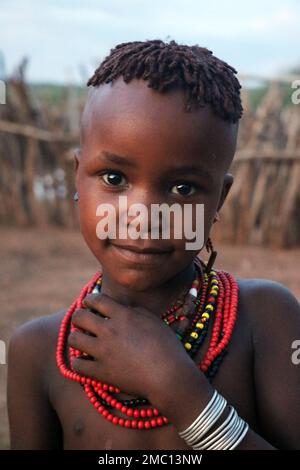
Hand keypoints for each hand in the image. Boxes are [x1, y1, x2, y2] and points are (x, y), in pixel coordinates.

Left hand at [68, 292, 194, 401]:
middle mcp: (109, 331)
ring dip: (77, 337)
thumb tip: (120, 307)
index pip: (96, 299)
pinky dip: (79, 361)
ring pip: (74, 339)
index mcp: (123, 315)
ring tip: (83, 340)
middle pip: (80, 317)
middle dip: (79, 316)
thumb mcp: (153, 320)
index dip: (89, 300)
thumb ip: (133, 311)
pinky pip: (77, 364)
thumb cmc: (167, 347)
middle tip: (83, 321)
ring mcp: (103, 352)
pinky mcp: (101, 372)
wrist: (168, 376)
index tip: (89, 303)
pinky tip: (86, 360)